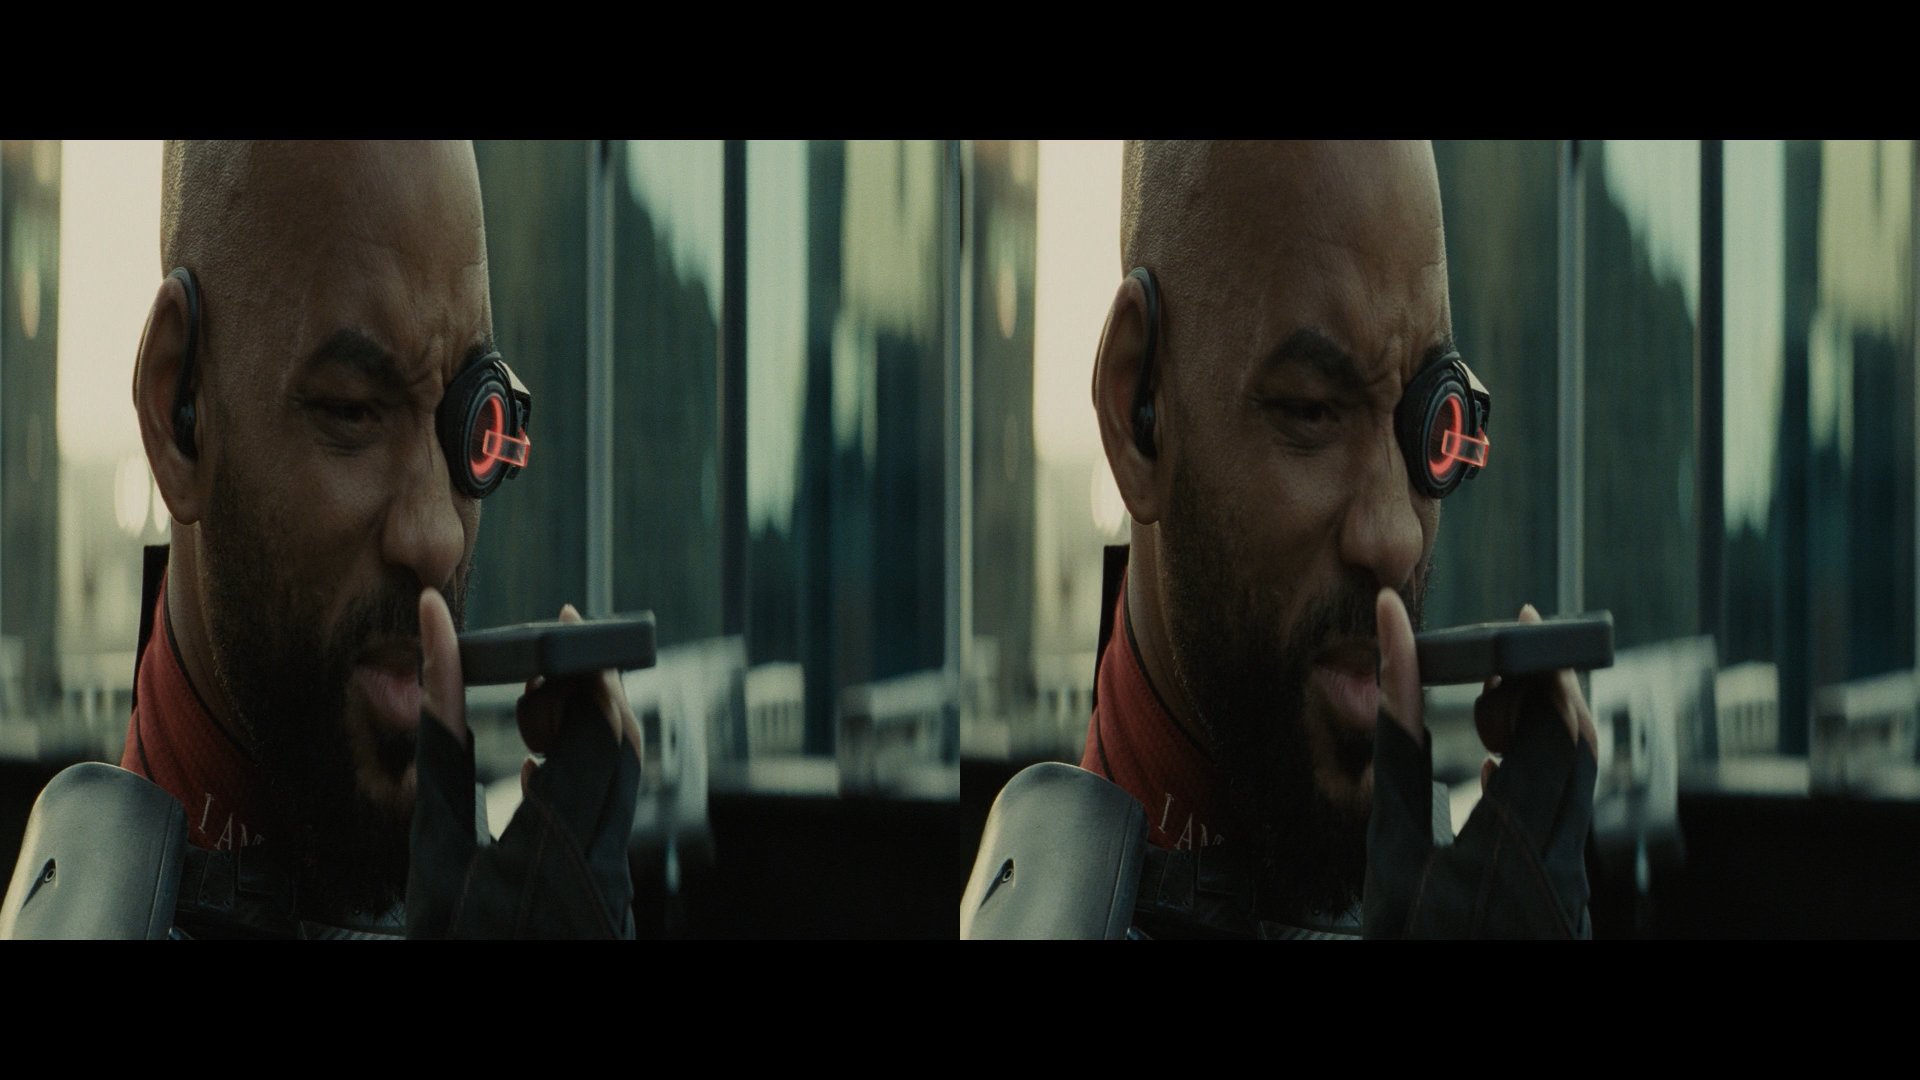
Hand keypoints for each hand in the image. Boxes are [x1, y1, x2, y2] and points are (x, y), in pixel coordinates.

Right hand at [406, 589, 638, 938]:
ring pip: (626, 777)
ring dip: (590, 728)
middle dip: (587, 687)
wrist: (501, 1049)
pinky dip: (587, 776)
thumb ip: (442, 774)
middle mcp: (596, 869)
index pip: (579, 734)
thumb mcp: (428, 870)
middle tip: (544, 654)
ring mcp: (614, 887)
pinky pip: (615, 816)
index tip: (540, 615)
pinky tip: (539, 770)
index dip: (566, 665)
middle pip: (618, 746)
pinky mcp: (615, 898)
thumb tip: (439, 685)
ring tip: (535, 708)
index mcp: (544, 857)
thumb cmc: (449, 950)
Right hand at [1363, 589, 1596, 938]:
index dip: (1538, 669)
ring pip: (1583, 783)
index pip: (1545, 735)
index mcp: (1504, 853)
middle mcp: (1557, 870)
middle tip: (1504, 660)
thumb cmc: (1404, 945)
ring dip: (1547, 732)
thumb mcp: (1386, 857)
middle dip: (1548, 690)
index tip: (1521, 618)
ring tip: (1493, 711)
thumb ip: (1399, 762)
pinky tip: (1500, 769)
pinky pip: (1572, 820)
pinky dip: (1544, 777)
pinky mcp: (1572, 900)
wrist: (1456, 1035)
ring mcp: (1572, 890)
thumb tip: (1400, 673)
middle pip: (1580, 749)